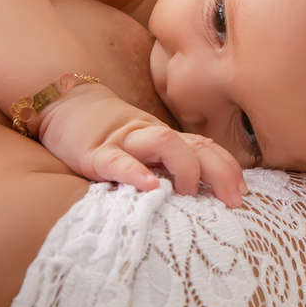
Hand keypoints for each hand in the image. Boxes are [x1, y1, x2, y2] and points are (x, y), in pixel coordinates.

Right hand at [37, 83, 246, 207]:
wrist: (63, 103)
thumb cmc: (105, 134)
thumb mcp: (142, 148)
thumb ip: (168, 163)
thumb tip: (204, 189)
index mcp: (164, 140)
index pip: (205, 149)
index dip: (228, 169)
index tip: (242, 194)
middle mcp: (150, 137)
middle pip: (194, 146)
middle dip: (220, 173)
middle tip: (232, 203)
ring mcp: (123, 142)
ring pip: (164, 141)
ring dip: (184, 168)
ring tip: (189, 194)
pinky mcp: (94, 152)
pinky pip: (117, 161)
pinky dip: (135, 173)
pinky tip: (149, 188)